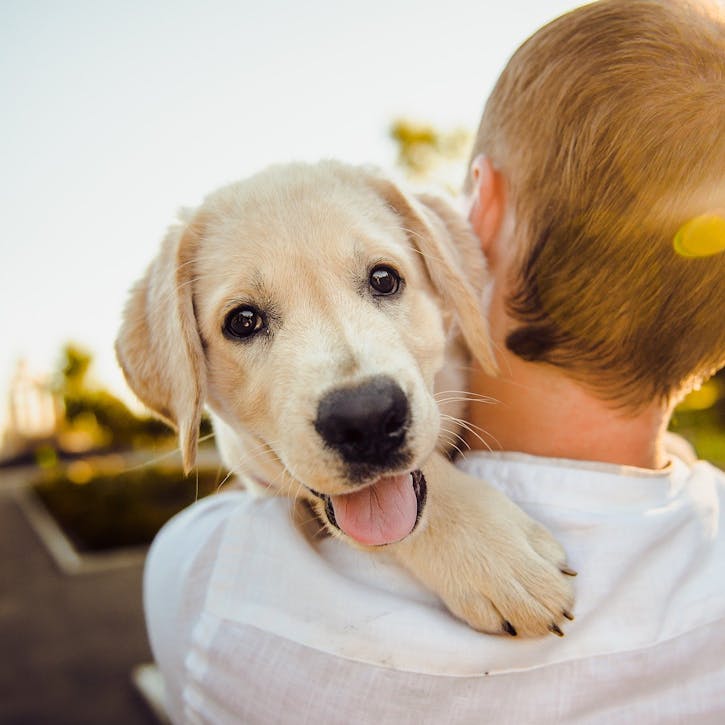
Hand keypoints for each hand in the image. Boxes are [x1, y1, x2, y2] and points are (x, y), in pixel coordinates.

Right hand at [389, 452, 575, 636]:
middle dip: (551, 615)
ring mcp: (478, 588)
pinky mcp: (455, 597)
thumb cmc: (466, 500)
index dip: (564, 596)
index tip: (559, 591)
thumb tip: (564, 570)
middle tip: (548, 610)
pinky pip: (485, 624)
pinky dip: (498, 624)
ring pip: (517, 624)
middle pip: (542, 612)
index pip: (556, 588)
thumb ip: (540, 541)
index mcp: (519, 547)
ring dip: (528, 625)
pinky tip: (500, 617)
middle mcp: (502, 572)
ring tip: (527, 616)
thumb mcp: (512, 512)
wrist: (418, 502)